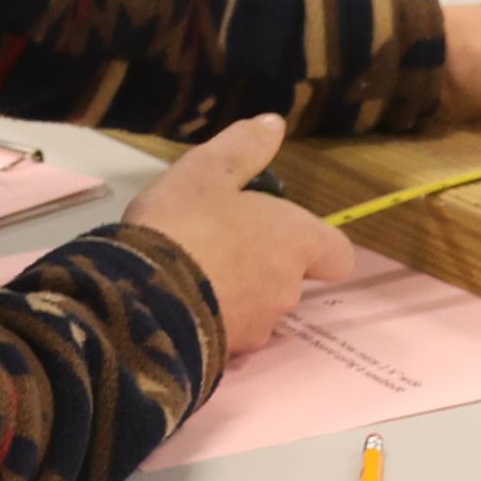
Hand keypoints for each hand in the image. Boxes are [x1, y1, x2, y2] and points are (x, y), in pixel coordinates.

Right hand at [123, 114, 354, 355]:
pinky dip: (213, 322)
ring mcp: (258, 328)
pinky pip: (228, 334)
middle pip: (291, 279)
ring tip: (191, 273)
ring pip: (259, 309)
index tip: (285, 235)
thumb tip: (275, 124)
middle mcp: (287, 289)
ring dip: (237, 295)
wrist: (142, 299)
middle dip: (262, 266)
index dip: (317, 246)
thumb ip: (244, 147)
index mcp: (294, 241)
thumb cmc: (183, 224)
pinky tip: (179, 303)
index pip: (338, 255)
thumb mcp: (207, 170)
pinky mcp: (227, 356)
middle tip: (218, 242)